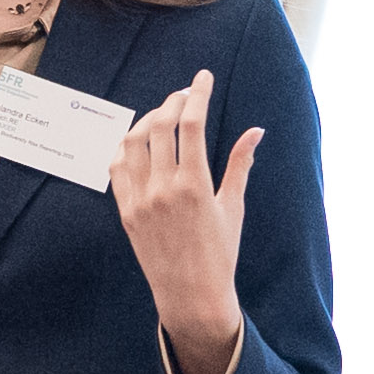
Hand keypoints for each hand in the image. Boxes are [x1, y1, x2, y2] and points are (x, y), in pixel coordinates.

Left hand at [112, 72, 257, 373]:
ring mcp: (140, 201)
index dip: (197, 94)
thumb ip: (240, 164)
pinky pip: (117, 168)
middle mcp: (163, 190)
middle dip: (172, 102)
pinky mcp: (126, 212)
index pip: (192, 125)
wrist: (191, 295)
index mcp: (194, 186)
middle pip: (159, 127)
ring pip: (133, 143)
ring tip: (162, 115)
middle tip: (184, 95)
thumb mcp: (233, 207)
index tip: (202, 77)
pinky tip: (137, 140)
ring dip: (147, 120)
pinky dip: (125, 147)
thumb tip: (256, 131)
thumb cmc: (220, 254)